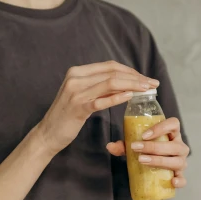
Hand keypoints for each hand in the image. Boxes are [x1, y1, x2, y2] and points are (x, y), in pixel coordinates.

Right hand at [38, 61, 160, 156]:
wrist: (48, 133)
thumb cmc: (67, 116)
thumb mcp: (82, 96)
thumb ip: (99, 88)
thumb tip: (125, 84)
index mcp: (77, 72)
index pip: (109, 66)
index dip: (130, 70)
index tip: (146, 78)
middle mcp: (76, 78)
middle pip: (112, 72)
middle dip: (136, 77)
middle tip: (152, 83)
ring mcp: (75, 92)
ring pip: (110, 83)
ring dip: (132, 85)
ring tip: (146, 90)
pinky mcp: (77, 107)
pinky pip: (101, 100)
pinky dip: (117, 97)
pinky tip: (130, 97)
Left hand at [106, 116, 188, 187]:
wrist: (152, 173)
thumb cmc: (147, 153)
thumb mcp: (135, 147)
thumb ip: (124, 145)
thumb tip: (110, 146)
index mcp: (172, 134)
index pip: (173, 124)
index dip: (161, 127)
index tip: (144, 135)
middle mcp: (180, 147)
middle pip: (174, 145)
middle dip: (154, 147)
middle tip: (136, 148)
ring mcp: (181, 162)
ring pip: (177, 161)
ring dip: (160, 161)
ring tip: (142, 161)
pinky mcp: (180, 176)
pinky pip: (183, 180)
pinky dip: (179, 180)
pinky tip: (171, 181)